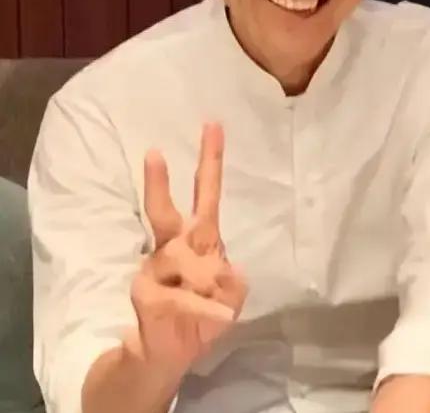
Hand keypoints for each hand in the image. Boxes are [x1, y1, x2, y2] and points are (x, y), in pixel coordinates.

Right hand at [125, 123, 246, 375]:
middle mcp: (172, 248)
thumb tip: (217, 270)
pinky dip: (205, 308)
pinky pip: (185, 297)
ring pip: (184, 261)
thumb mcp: (231, 295)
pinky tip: (218, 317)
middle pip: (164, 212)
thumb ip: (230, 279)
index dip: (211, 162)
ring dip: (207, 284)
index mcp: (199, 239)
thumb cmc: (203, 314)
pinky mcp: (147, 295)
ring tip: (215, 306)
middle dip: (158, 183)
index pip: (206, 194)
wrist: (168, 355)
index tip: (213, 125)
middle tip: (153, 152)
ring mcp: (154, 270)